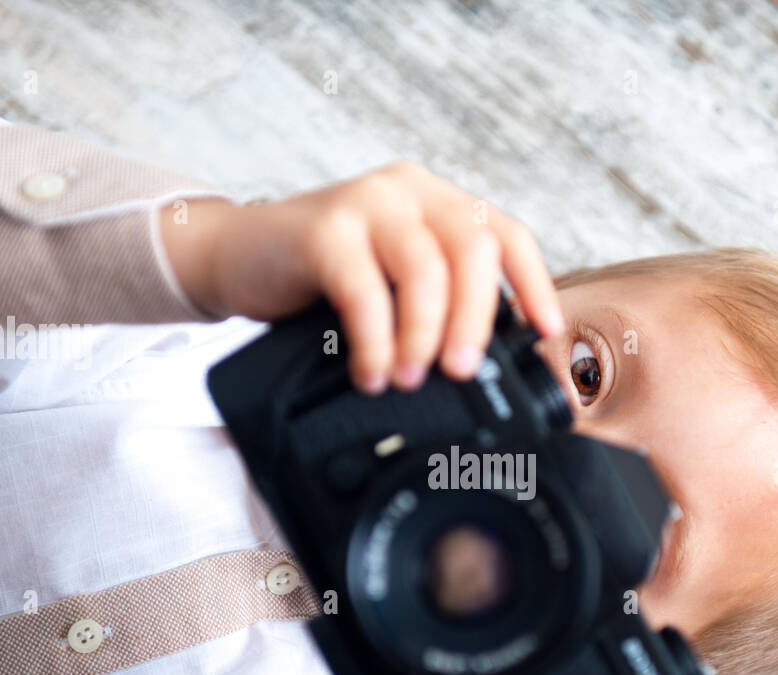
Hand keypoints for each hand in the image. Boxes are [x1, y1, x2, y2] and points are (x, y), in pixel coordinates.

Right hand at [161, 161, 565, 392]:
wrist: (233, 257)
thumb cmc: (318, 280)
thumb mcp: (389, 285)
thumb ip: (433, 304)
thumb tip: (482, 368)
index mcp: (437, 203)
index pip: (505, 232)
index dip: (532, 283)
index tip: (544, 333)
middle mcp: (409, 192)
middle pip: (473, 248)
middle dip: (476, 319)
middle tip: (463, 372)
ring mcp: (367, 203)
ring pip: (425, 268)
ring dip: (425, 334)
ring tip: (412, 379)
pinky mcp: (323, 228)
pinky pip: (365, 290)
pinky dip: (374, 341)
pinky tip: (371, 373)